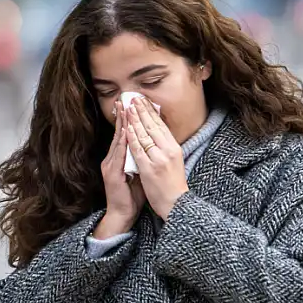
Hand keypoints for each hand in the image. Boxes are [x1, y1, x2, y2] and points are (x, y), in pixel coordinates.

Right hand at [96, 99, 145, 238]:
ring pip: (117, 141)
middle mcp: (111, 159)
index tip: (132, 105)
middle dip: (123, 116)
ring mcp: (110, 166)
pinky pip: (118, 155)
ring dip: (122, 125)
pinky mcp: (111, 174)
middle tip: (126, 100)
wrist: (123, 214)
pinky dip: (123, 143)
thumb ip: (141, 158)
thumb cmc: (132, 195)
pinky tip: (126, 132)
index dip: (127, 120)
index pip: (124, 135)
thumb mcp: (138, 172)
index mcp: (118, 158)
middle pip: (119, 134)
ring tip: (126, 110)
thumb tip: (150, 145)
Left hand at [125, 97, 188, 219]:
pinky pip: (138, 150)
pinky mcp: (149, 168)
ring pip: (144, 135)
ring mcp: (159, 159)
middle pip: (152, 126)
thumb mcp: (173, 162)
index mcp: (174, 148)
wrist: (175, 204)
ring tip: (128, 107)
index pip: (161, 126)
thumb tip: (158, 136)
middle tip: (134, 98)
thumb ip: (165, 149)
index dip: (151, 112)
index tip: (144, 101)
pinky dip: (132, 138)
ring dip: (135, 120)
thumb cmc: (173, 185)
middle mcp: (168, 151)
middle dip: (142, 111)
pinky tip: (127, 129)